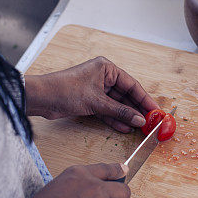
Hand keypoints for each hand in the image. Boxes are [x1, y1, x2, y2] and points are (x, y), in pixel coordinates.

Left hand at [25, 57, 159, 131]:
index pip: (131, 84)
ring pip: (116, 104)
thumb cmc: (67, 90)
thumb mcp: (97, 102)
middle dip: (136, 109)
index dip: (144, 99)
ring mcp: (96, 89)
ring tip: (139, 128)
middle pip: (125, 95)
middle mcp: (103, 77)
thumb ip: (120, 112)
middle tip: (149, 122)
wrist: (42, 98)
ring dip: (126, 116)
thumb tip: (139, 120)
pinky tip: (124, 128)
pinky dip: (114, 119)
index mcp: (107, 68)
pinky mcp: (89, 101)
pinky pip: (106, 110)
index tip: (155, 111)